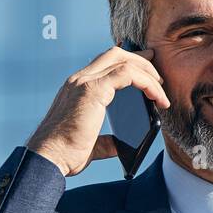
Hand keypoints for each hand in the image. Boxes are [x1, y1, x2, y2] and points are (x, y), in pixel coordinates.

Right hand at [26, 46, 171, 176]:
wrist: (50, 158)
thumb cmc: (65, 154)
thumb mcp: (91, 145)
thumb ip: (106, 142)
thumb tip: (120, 146)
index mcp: (77, 88)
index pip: (105, 63)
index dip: (129, 62)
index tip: (149, 70)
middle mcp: (79, 79)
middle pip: (115, 54)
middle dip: (141, 61)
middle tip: (159, 76)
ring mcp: (84, 82)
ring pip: (123, 61)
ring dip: (147, 73)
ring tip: (162, 92)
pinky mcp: (92, 90)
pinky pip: (127, 74)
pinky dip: (146, 82)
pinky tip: (157, 98)